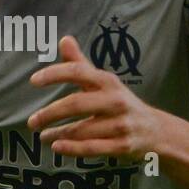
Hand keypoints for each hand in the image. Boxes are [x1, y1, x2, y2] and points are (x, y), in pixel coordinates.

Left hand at [27, 35, 160, 159]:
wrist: (156, 131)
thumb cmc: (120, 103)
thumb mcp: (104, 82)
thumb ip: (80, 64)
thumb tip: (64, 39)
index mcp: (108, 81)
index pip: (78, 72)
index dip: (55, 74)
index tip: (34, 80)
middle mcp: (115, 100)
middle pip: (76, 104)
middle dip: (50, 113)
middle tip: (32, 122)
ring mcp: (120, 124)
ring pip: (82, 129)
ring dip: (57, 133)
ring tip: (42, 136)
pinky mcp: (122, 145)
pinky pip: (92, 148)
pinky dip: (72, 148)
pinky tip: (56, 146)